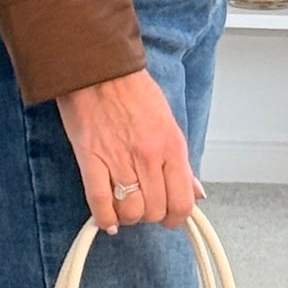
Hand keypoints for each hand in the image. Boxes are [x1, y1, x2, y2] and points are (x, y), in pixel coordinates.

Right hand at [56, 68, 202, 234]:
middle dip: (150, 216)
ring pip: (130, 211)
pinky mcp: (91, 158)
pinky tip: (106, 219)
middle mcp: (148, 156)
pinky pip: (99, 201)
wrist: (99, 68)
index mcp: (171, 146)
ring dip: (128, 217)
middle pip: (155, 210)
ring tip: (124, 208)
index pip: (182, 201)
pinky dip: (104, 218)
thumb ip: (181, 162)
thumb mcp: (168, 123)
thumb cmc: (132, 90)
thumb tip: (195, 191)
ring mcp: (119, 159)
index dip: (177, 218)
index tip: (170, 217)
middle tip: (144, 207)